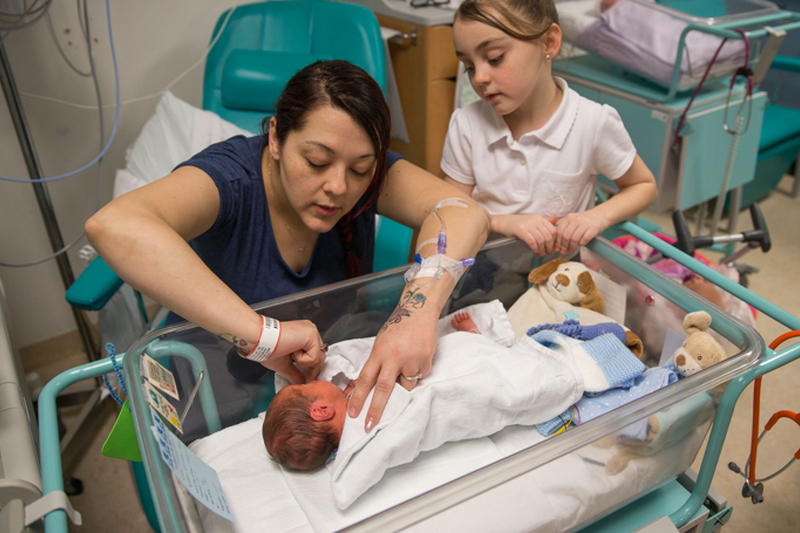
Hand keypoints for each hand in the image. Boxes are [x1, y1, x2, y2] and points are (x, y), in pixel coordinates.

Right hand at [260, 319, 325, 383]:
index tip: (309, 379)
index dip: (313, 368)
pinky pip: (314, 356)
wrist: (260, 340)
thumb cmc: (267, 348)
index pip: (316, 354)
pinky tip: (292, 350)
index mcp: (304, 335)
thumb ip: (295, 373)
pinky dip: (302, 359)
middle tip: (305, 375)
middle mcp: (310, 331)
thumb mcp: (284, 364)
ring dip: (303, 362)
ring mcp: (312, 331)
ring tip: (290, 353)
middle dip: (311, 367)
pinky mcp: (311, 334)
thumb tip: (300, 383)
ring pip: (318, 358)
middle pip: (320, 356)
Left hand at [347, 289, 438, 431]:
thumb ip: (377, 363)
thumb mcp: (381, 343)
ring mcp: (411, 359)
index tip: (352, 414)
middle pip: (383, 389)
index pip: (365, 379)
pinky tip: (417, 356)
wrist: (420, 311)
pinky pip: (420, 375)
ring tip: (407, 362)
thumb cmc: (398, 327)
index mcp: (379, 353)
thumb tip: (369, 387)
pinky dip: (417, 371)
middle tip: (368, 426)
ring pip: (406, 385)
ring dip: (405, 381)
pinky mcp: (426, 361)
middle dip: (375, 410)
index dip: (357, 398)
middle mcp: (394, 357)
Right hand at [494, 214, 558, 255]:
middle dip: (549, 246)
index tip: (552, 247)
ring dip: (542, 249)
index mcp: (539, 218)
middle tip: (547, 252)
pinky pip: (532, 241)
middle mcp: (535, 220)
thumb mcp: (532, 221)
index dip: (554, 241)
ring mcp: (528, 225)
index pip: (553, 230)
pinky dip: (535, 248)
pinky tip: (535, 251)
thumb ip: (545, 221)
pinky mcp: (521, 230)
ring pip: (540, 240)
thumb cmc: (518, 223)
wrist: (503, 222)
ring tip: (541, 253)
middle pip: (548, 236)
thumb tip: (556, 219)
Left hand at [553, 210, 606, 254]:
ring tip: (572, 250)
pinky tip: (581, 244)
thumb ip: (563, 227)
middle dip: (564, 246)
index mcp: (569, 217)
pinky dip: (581, 244)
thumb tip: (554, 242)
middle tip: (564, 251)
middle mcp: (576, 219)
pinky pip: (584, 239)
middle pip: (566, 236)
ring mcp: (585, 223)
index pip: (559, 231)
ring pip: (574, 239)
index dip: (557, 242)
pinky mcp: (594, 228)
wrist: (600, 215)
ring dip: (572, 247)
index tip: (557, 249)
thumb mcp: (572, 220)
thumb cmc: (584, 221)